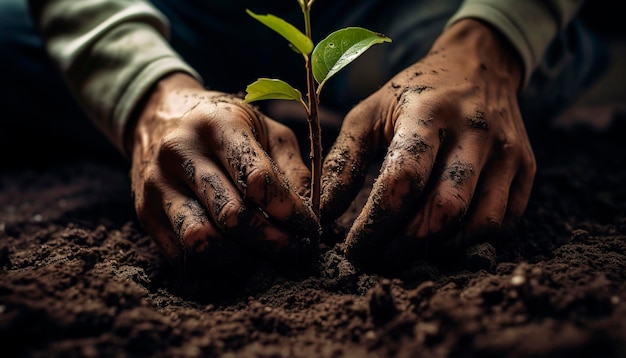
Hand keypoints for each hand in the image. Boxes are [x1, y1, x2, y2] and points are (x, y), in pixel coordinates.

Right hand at [128, 73, 318, 274]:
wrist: (156, 115)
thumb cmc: (223, 124)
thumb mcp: (263, 128)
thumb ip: (292, 167)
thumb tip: (317, 214)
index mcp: (216, 125)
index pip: (257, 178)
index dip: (290, 211)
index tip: (311, 227)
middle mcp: (180, 154)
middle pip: (232, 216)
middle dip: (273, 243)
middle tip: (298, 254)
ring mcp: (156, 186)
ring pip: (202, 242)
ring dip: (242, 262)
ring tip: (268, 263)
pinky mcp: (144, 213)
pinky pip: (180, 257)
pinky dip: (213, 271)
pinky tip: (238, 264)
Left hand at [321, 19, 535, 268]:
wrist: (479, 66)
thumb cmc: (413, 93)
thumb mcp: (370, 112)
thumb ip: (344, 160)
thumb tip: (324, 213)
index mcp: (429, 113)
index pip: (403, 180)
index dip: (375, 223)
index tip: (353, 249)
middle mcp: (475, 132)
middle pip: (444, 210)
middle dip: (405, 247)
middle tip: (377, 261)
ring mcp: (508, 152)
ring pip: (479, 224)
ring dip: (439, 251)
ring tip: (406, 254)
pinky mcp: (527, 168)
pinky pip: (504, 223)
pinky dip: (470, 243)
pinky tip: (440, 241)